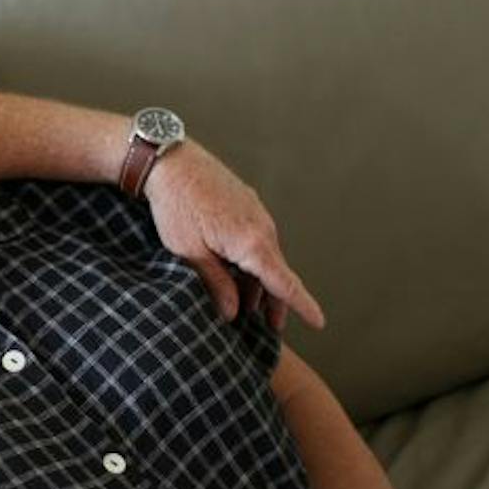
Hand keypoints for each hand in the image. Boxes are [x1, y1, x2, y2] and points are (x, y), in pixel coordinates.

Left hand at [143, 142, 323, 330]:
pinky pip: (256, 239)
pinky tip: (235, 270)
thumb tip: (233, 311)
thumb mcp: (191, 253)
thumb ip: (216, 283)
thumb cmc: (176, 206)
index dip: (302, 305)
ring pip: (264, 256)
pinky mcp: (246, 204)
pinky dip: (251, 260)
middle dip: (274, 302)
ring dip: (258, 281)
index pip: (284, 283)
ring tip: (246, 304)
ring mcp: (256, 213)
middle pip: (276, 273)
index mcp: (251, 243)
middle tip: (270, 327)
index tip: (319, 322)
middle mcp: (262, 227)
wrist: (169, 162)